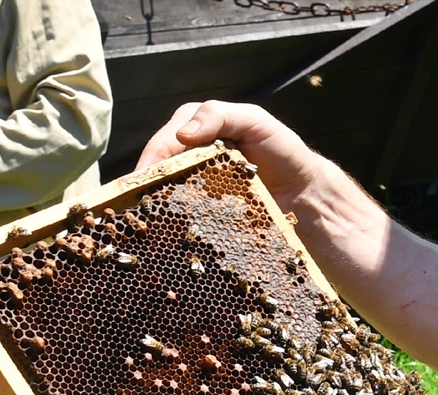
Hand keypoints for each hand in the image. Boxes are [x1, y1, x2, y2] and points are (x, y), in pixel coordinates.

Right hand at [135, 100, 320, 214]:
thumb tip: (183, 133)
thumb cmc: (281, 150)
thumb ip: (220, 115)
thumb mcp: (254, 120)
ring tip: (142, 225)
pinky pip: (184, 216)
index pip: (164, 144)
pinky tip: (162, 236)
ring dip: (152, 210)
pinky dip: (172, 225)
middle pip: (158, 172)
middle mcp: (190, 156)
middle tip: (133, 208)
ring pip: (164, 195)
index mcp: (197, 129)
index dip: (150, 162)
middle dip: (143, 188)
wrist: (303, 192)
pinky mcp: (205, 211)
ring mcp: (196, 185)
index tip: (141, 180)